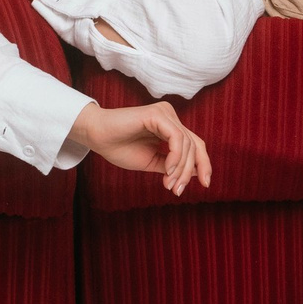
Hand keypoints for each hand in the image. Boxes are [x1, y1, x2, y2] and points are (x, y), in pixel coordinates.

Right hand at [70, 101, 210, 195]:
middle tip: (176, 190)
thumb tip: (197, 173)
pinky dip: (176, 157)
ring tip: (169, 184)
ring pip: (187, 144)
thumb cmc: (119, 147)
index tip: (206, 185)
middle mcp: (170, 116)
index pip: (195, 144)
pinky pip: (176, 138)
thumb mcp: (153, 161)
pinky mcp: (157, 114)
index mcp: (170, 126)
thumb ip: (173, 165)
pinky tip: (168, 170)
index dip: (204, 164)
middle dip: (189, 172)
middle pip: (194, 145)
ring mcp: (165, 113)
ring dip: (181, 168)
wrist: (96, 137)